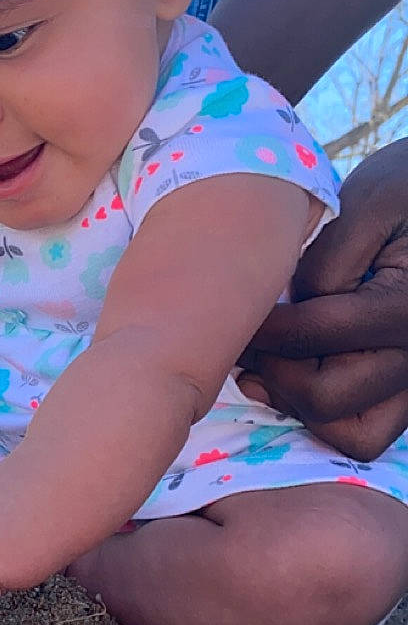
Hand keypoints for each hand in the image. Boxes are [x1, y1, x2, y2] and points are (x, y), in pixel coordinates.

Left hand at [244, 140, 407, 459]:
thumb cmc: (407, 189)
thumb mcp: (370, 200)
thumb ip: (332, 256)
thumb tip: (293, 307)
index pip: (321, 332)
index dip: (265, 328)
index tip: (234, 311)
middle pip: (329, 397)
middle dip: (276, 373)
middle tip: (245, 345)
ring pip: (353, 435)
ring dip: (300, 407)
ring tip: (266, 368)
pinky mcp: (406, 393)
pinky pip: (364, 433)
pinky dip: (324, 418)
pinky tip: (293, 375)